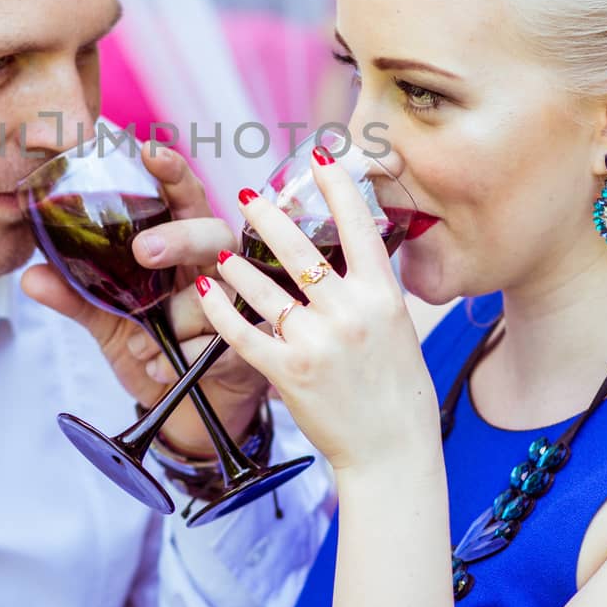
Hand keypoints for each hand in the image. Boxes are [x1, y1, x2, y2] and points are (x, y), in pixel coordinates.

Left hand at [21, 144, 267, 453]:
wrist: (185, 410)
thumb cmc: (154, 348)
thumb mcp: (107, 321)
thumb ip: (75, 296)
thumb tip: (29, 276)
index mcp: (183, 245)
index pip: (182, 196)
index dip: (171, 171)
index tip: (149, 151)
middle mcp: (214, 265)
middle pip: (212, 232)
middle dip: (179, 238)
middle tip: (142, 252)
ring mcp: (236, 303)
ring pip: (214, 292)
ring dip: (171, 320)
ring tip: (139, 344)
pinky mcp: (247, 343)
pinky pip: (218, 341)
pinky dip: (181, 355)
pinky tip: (158, 366)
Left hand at [193, 149, 441, 473]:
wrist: (392, 451)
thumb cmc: (397, 389)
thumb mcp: (398, 328)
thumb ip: (371, 289)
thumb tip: (350, 252)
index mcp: (384, 296)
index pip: (359, 227)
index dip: (338, 186)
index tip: (319, 155)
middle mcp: (352, 313)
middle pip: (300, 250)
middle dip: (268, 216)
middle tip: (246, 196)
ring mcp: (318, 343)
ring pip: (264, 289)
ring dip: (237, 265)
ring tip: (222, 250)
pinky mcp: (288, 372)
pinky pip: (243, 332)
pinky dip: (220, 309)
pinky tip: (208, 289)